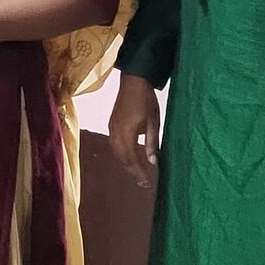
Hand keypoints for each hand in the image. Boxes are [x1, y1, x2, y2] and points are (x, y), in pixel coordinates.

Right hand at [109, 74, 162, 188]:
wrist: (133, 82)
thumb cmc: (146, 101)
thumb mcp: (153, 123)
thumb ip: (151, 143)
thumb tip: (153, 162)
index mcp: (126, 133)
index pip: (132, 158)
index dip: (139, 172)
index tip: (147, 183)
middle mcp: (115, 133)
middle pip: (122, 158)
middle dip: (132, 171)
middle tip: (143, 182)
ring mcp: (111, 128)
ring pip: (116, 153)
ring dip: (126, 164)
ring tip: (137, 173)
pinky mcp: (111, 124)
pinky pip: (114, 145)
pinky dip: (121, 155)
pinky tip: (129, 157)